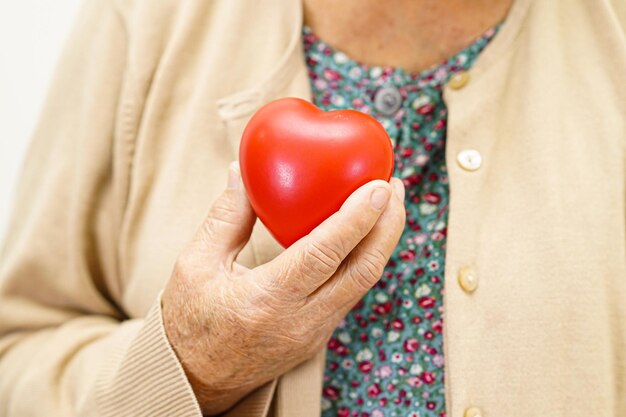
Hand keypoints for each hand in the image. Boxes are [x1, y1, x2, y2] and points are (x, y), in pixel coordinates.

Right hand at [162, 162, 405, 414]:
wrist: (195, 380)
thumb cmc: (189, 322)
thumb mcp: (195, 264)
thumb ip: (225, 217)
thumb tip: (241, 171)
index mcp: (266, 301)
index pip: (324, 254)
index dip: (357, 218)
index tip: (380, 186)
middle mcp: (300, 321)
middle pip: (362, 271)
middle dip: (388, 226)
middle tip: (394, 187)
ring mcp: (314, 334)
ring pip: (362, 284)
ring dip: (381, 242)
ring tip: (387, 205)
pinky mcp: (318, 337)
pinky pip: (350, 293)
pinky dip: (364, 259)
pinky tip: (363, 235)